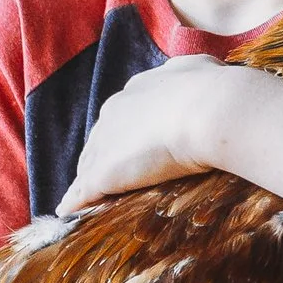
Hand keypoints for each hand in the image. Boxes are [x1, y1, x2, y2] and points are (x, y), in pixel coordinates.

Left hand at [58, 55, 246, 213]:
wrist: (211, 110)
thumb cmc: (213, 90)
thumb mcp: (201, 70)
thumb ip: (191, 73)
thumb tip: (197, 71)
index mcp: (137, 91)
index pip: (122, 115)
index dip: (126, 132)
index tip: (134, 145)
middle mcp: (114, 112)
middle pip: (99, 140)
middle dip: (102, 155)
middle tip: (112, 175)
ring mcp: (105, 143)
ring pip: (88, 165)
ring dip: (87, 180)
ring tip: (87, 199)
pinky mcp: (103, 173)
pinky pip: (82, 192)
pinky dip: (76, 203)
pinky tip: (69, 213)